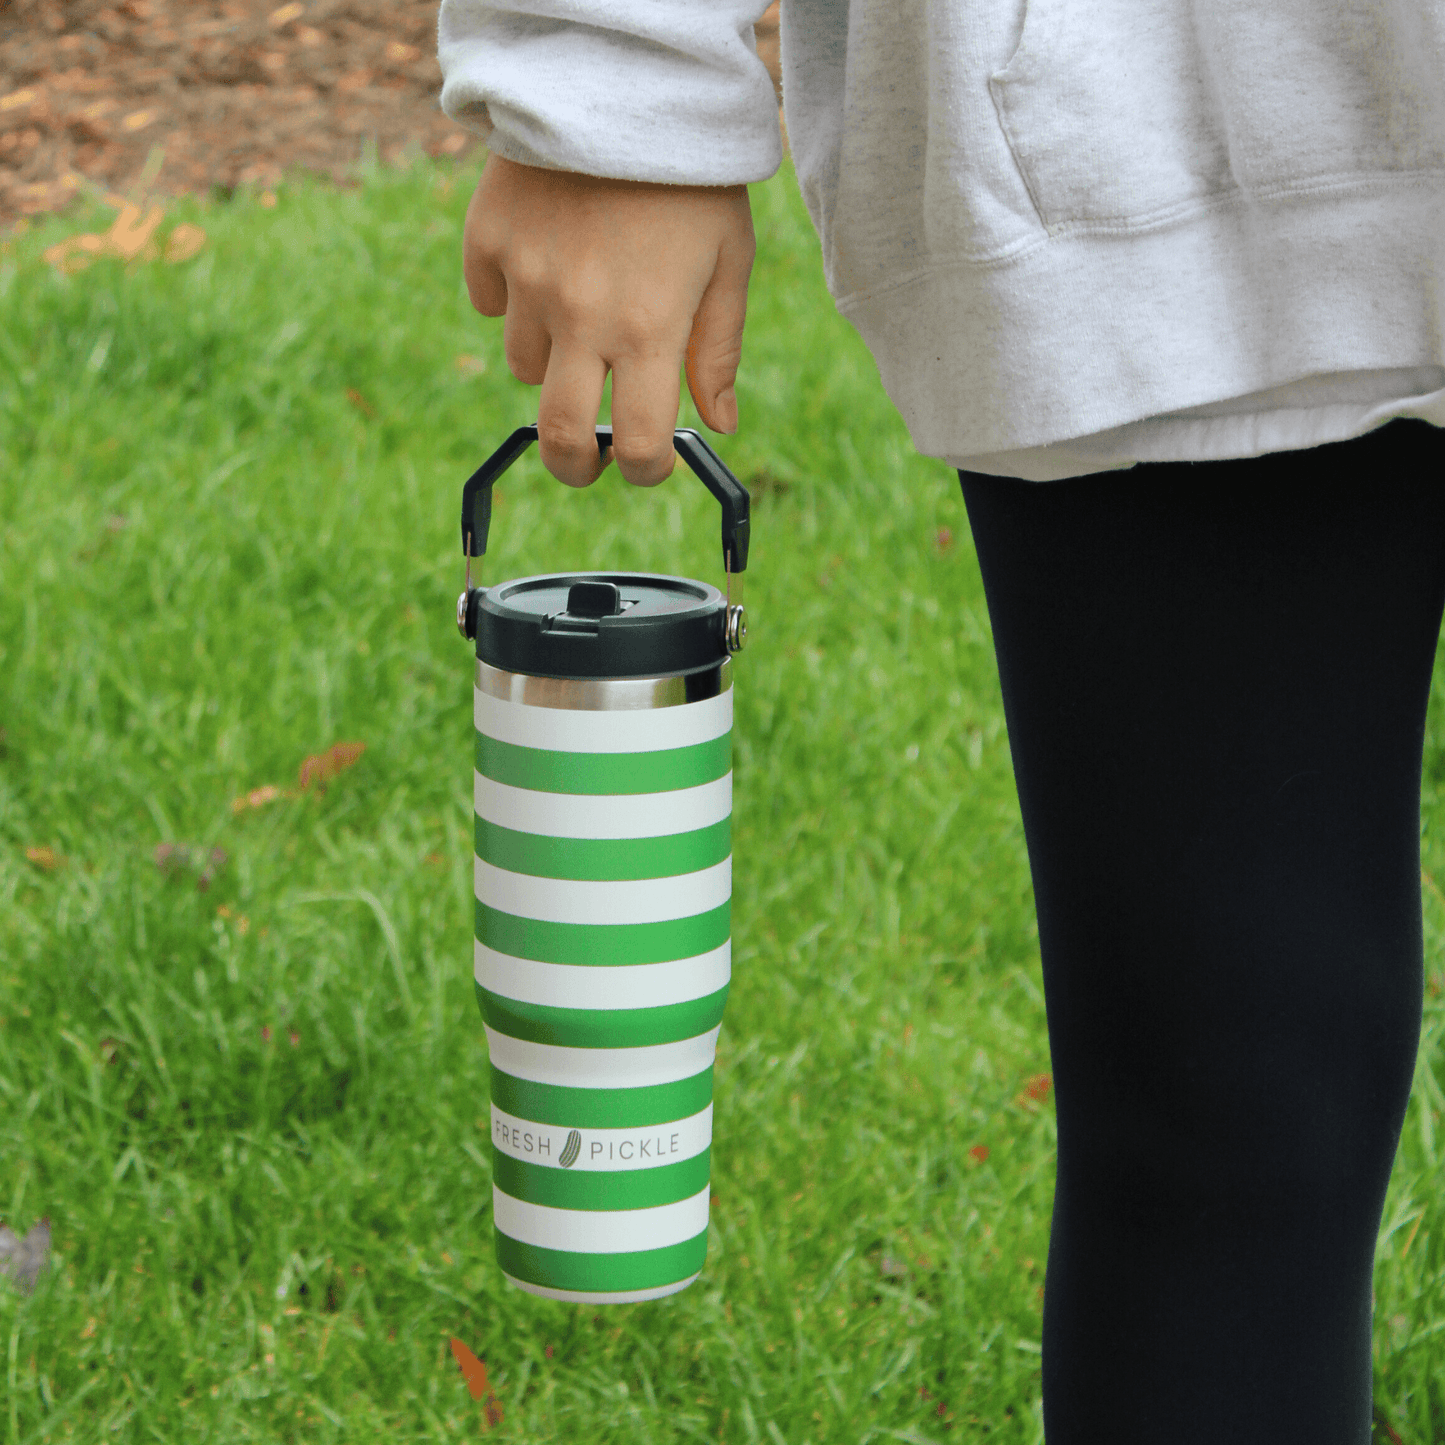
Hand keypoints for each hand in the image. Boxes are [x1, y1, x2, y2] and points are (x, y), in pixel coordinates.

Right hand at [463, 153, 755, 487]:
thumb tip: (721, 425)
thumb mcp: (729, 261)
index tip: (648, 463)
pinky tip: (544, 267)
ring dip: (552, 361)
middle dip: (574, 466)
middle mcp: (582, 316)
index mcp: (649, 329)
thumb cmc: (692, 177)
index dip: (646, 470)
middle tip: (586, 462)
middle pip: (559, 436)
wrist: (624, 78)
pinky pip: (490, 301)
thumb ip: (718, 351)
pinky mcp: (487, 239)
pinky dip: (512, 300)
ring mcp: (528, 279)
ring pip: (524, 365)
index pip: (638, 444)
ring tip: (582, 313)